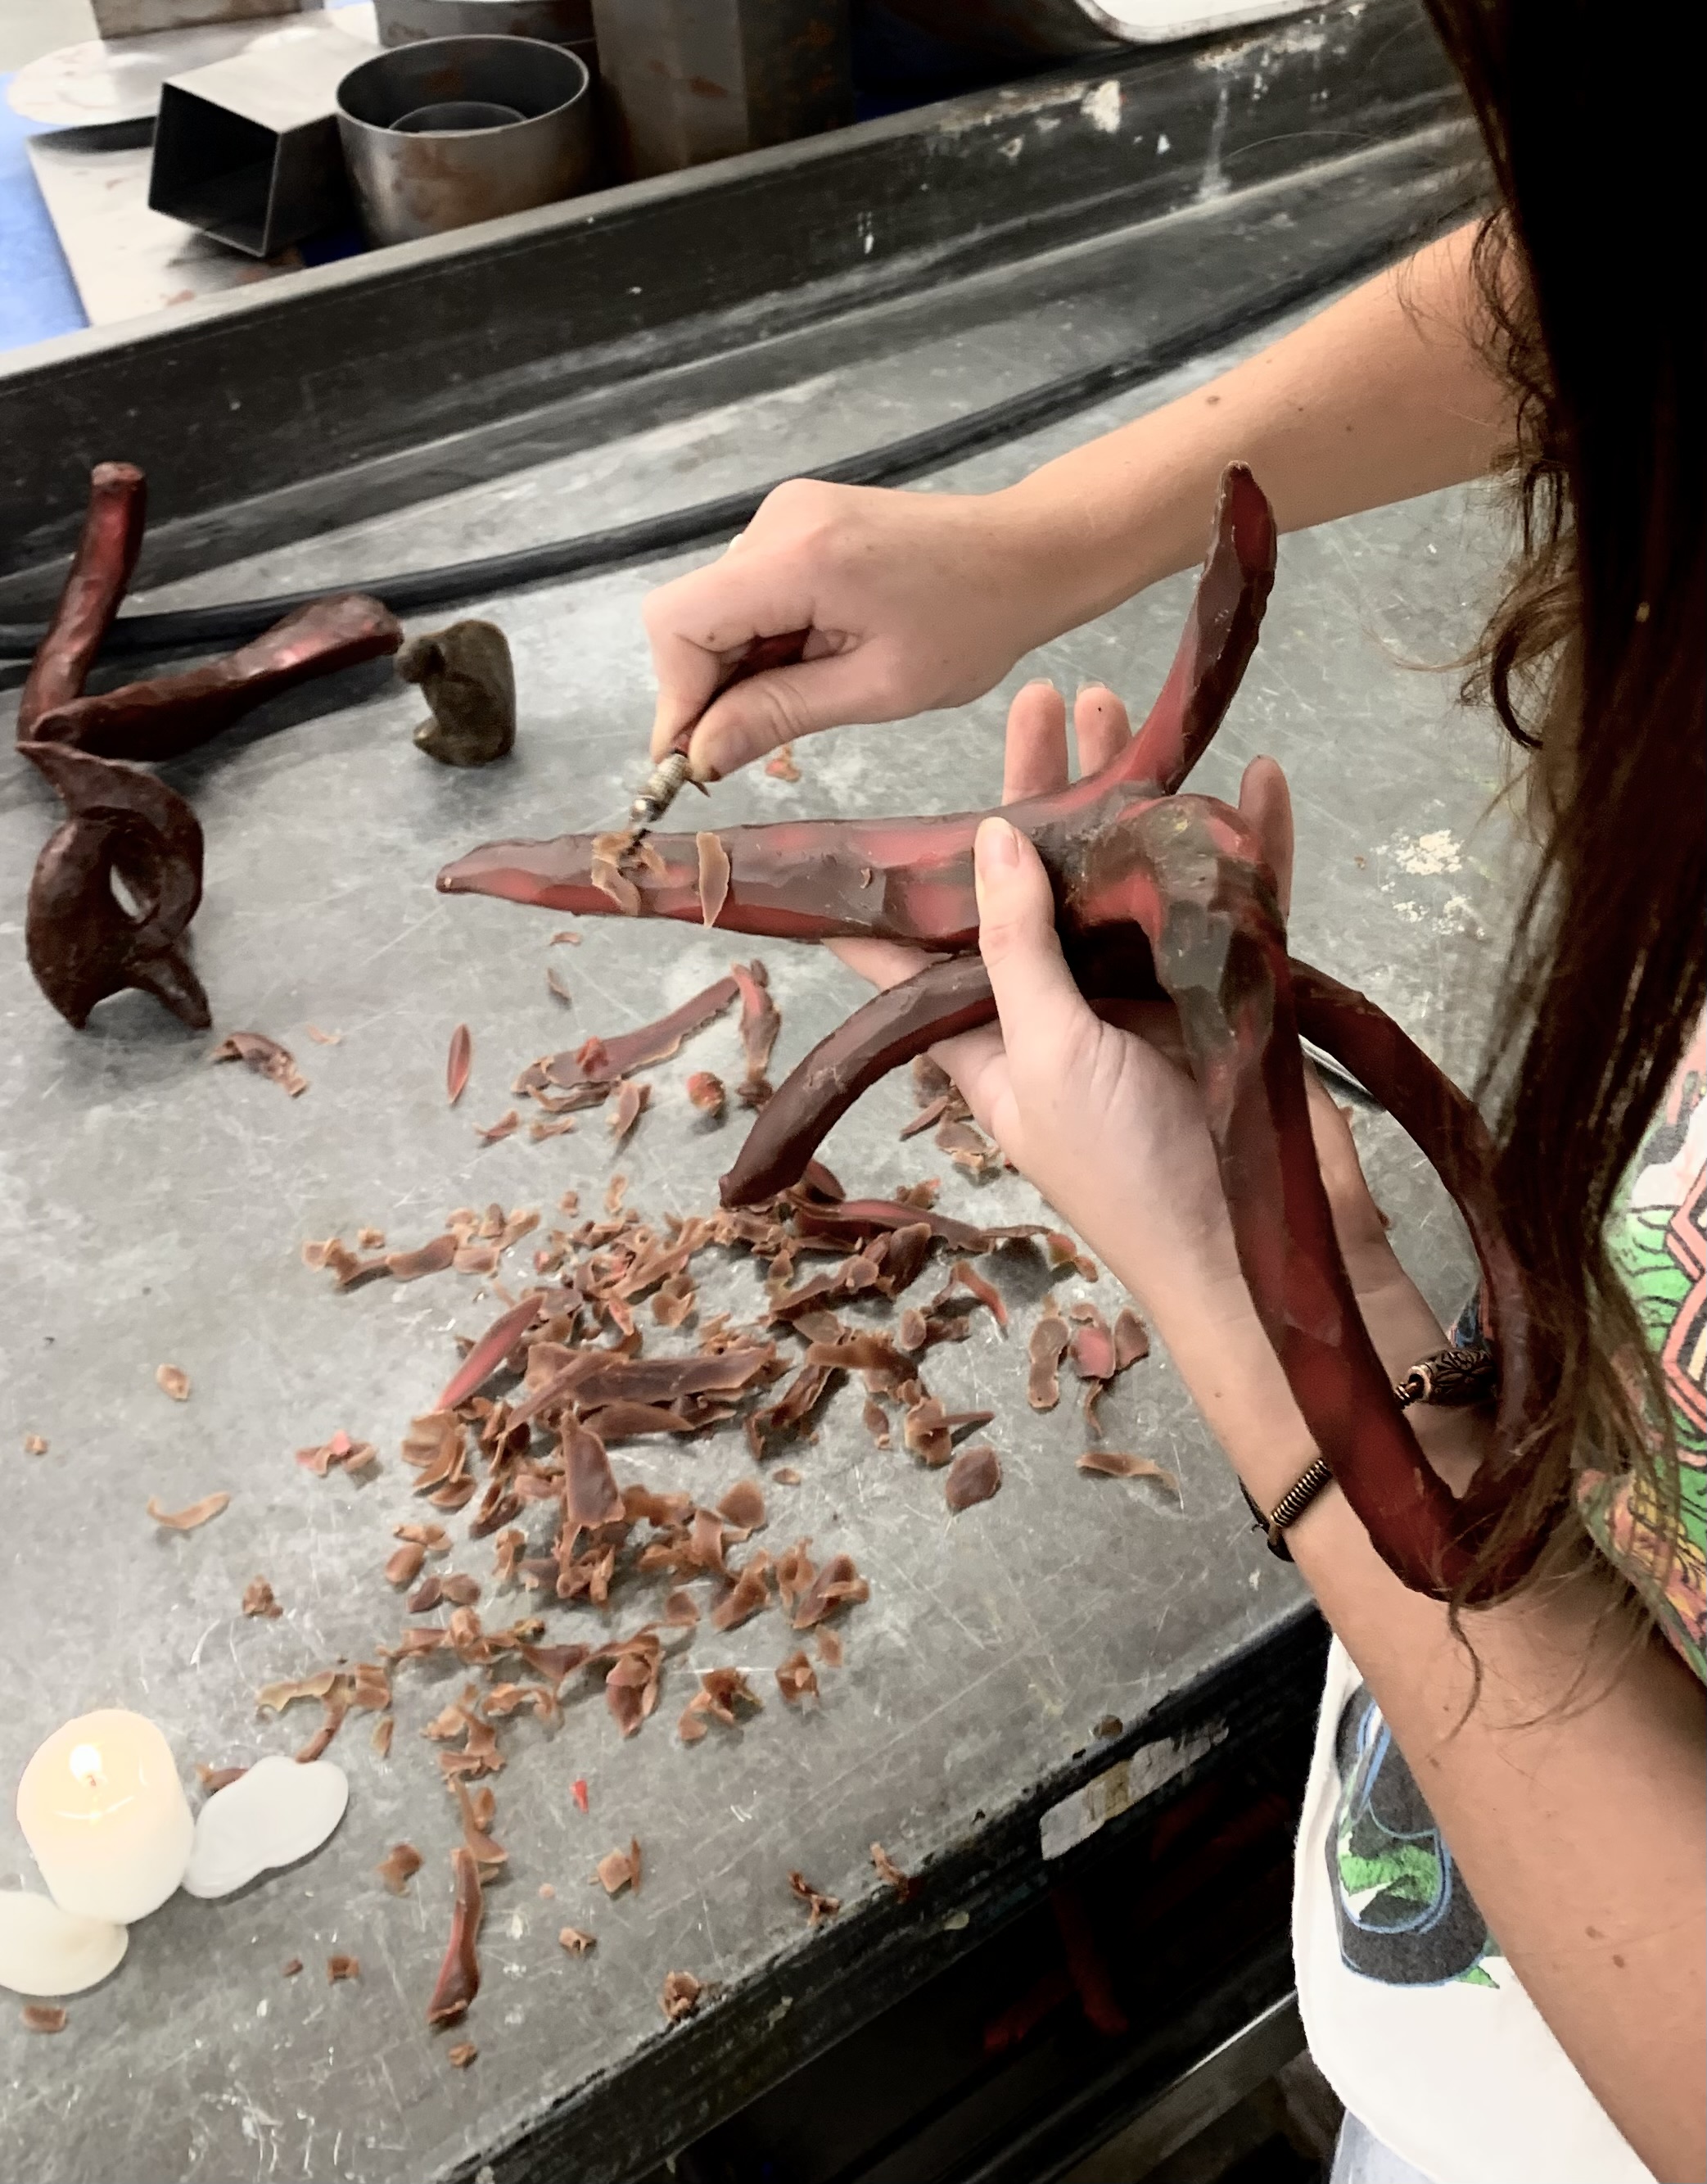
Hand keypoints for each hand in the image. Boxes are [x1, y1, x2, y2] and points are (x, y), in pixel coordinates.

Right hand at [641, 479, 1059, 781]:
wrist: (1028, 554)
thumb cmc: (972, 625)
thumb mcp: (877, 689)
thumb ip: (778, 715)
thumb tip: (699, 756)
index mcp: (797, 557)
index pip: (679, 624)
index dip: (676, 698)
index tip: (696, 760)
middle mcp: (776, 521)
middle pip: (691, 617)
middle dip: (708, 690)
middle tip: (750, 748)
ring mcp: (785, 514)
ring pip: (718, 610)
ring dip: (742, 668)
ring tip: (808, 698)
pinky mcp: (799, 521)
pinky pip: (750, 592)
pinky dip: (766, 640)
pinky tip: (815, 664)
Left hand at [833, 681, 1465, 1500]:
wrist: (1260, 1253)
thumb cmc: (1126, 1173)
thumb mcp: (1042, 1058)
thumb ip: (1015, 949)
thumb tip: (984, 840)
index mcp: (992, 1037)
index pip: (921, 953)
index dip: (893, 886)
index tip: (866, 813)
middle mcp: (1065, 1008)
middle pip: (1038, 884)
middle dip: (1037, 797)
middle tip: (1043, 704)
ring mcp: (1152, 995)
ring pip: (1134, 874)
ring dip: (1131, 795)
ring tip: (1118, 708)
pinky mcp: (1233, 993)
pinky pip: (1242, 902)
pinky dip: (1252, 844)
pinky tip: (1256, 779)